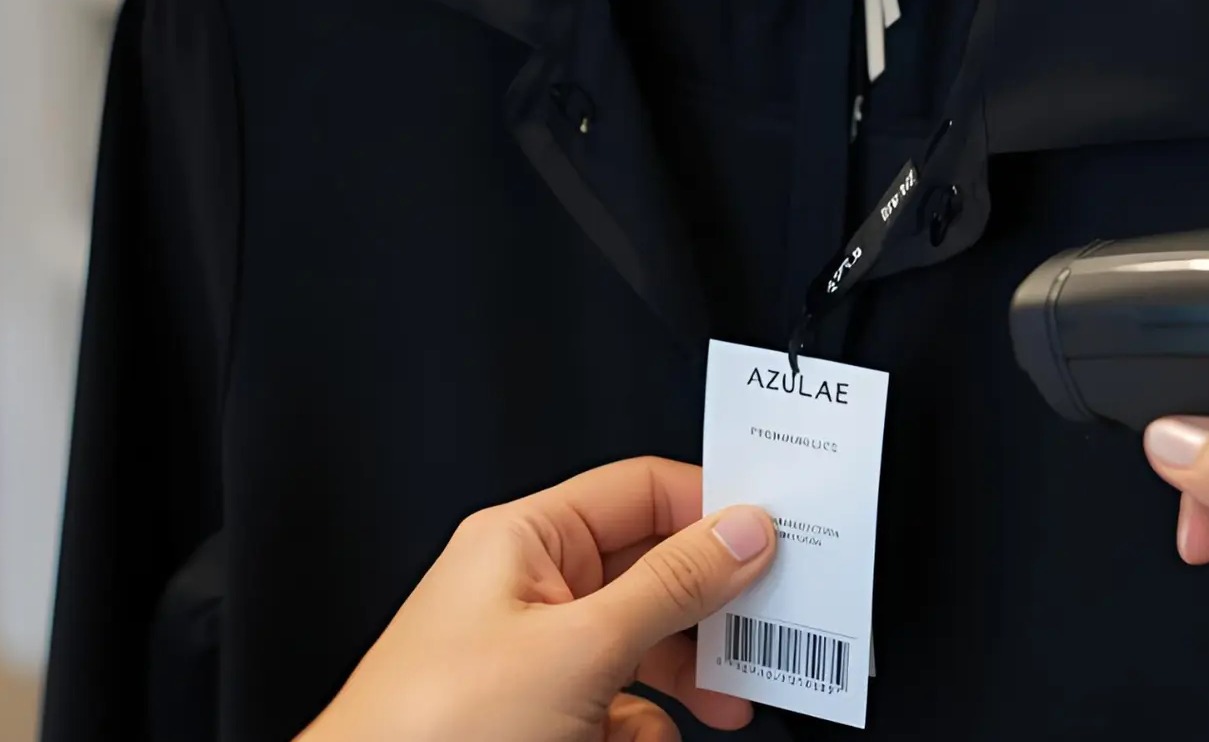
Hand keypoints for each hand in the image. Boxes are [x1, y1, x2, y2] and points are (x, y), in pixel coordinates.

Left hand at [297, 457, 776, 741]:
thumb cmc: (431, 730)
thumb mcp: (580, 647)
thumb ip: (672, 586)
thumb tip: (741, 532)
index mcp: (524, 540)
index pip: (641, 492)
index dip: (712, 509)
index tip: (776, 541)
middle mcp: (530, 590)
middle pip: (653, 573)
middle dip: (713, 610)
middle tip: (767, 630)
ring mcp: (535, 658)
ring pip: (646, 646)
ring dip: (688, 680)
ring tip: (727, 703)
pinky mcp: (541, 717)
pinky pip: (621, 707)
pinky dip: (644, 728)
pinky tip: (645, 741)